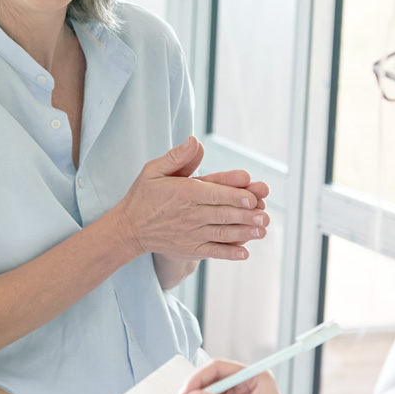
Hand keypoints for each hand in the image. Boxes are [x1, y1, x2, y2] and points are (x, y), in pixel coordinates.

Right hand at [109, 137, 268, 261]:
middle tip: (265, 215)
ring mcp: (191, 234)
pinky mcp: (190, 249)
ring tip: (262, 230)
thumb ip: (177, 157)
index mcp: (184, 192)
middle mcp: (189, 214)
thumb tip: (195, 140)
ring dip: (244, 232)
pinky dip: (229, 253)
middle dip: (246, 214)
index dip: (235, 195)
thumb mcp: (154, 170)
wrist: (129, 229)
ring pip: (222, 233)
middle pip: (223, 213)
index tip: (252, 197)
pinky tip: (245, 253)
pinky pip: (213, 251)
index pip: (214, 193)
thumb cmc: (144, 195)